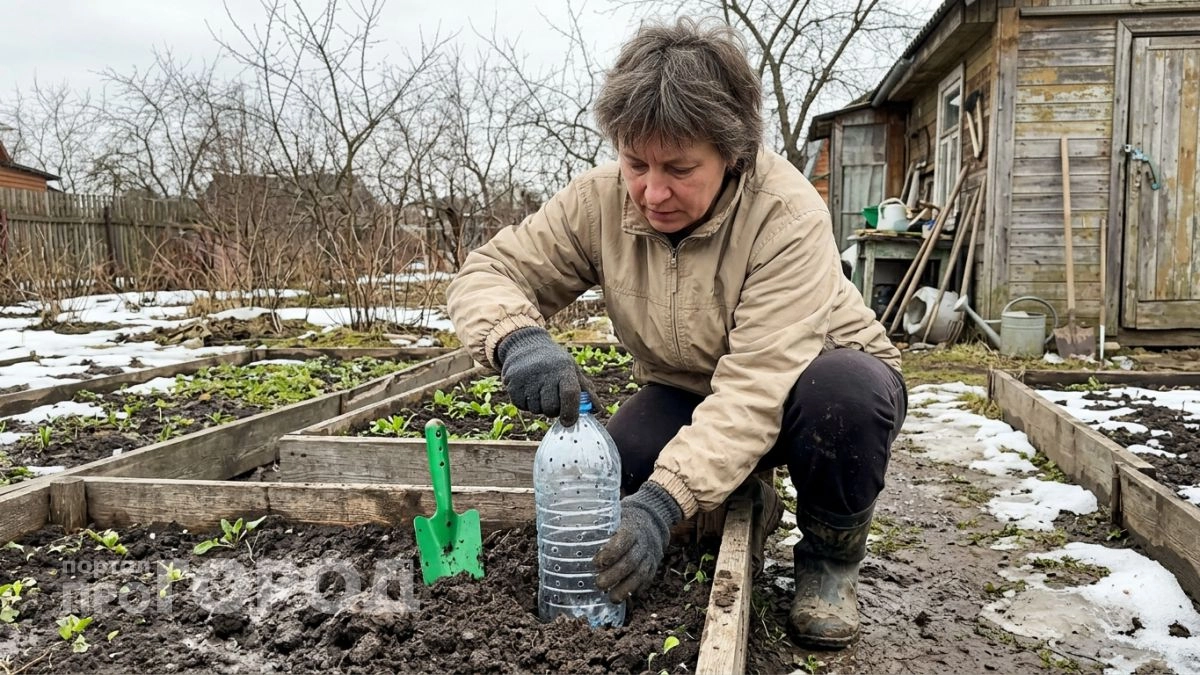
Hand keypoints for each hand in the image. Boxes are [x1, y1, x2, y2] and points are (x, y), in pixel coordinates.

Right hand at [496, 327, 591, 425]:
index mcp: (563, 369)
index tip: (569, 422)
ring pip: (536, 410)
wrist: (525, 345)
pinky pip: (522, 406)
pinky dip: (526, 403)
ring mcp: (526, 378)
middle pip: (551, 408)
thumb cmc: (555, 362)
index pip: (570, 394)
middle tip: (553, 400)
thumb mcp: (572, 370)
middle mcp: (544, 372)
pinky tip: (528, 390)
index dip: (571, 412)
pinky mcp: (512, 383)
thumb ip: (586, 390)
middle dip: (554, 410)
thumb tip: (598, 410)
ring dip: (539, 407)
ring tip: (540, 391)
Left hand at [595, 481, 682, 601]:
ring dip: (625, 588)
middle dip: (615, 575)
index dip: (612, 551)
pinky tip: (622, 598)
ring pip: (640, 574)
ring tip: (612, 598)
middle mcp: (643, 543)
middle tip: (598, 583)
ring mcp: (649, 557)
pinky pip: (645, 582)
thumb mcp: (613, 515)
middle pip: (631, 561)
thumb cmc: (623, 520)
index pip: (625, 538)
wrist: (651, 521)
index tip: (597, 562)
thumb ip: (595, 523)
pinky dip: (634, 591)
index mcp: (632, 527)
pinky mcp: (652, 568)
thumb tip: (564, 528)